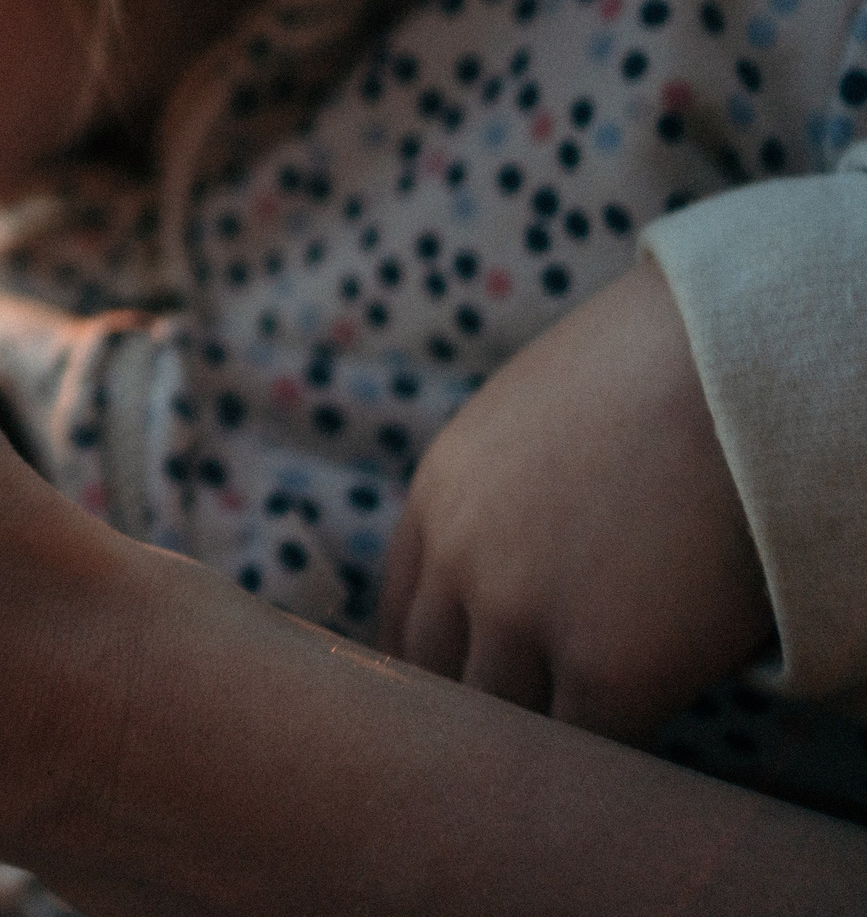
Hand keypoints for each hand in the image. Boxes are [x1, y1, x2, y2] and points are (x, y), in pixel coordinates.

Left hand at [380, 259, 773, 739]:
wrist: (733, 362)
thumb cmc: (654, 372)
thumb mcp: (526, 420)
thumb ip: (495, 496)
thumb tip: (513, 562)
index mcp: (435, 503)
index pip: (402, 621)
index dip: (428, 672)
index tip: (445, 706)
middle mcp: (462, 566)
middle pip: (436, 681)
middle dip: (463, 720)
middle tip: (490, 763)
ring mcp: (526, 619)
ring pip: (504, 722)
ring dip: (531, 747)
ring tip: (555, 774)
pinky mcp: (609, 669)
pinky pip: (587, 745)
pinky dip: (604, 762)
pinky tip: (625, 760)